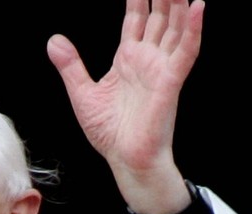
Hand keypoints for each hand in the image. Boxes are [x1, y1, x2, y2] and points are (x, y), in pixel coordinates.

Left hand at [48, 0, 204, 213]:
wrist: (125, 159)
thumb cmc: (110, 133)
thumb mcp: (82, 94)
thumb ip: (70, 66)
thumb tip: (53, 40)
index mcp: (127, 60)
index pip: (135, 19)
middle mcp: (146, 60)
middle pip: (158, 17)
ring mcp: (160, 68)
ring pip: (175, 27)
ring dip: (178, 5)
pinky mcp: (171, 81)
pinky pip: (186, 52)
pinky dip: (193, 30)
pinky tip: (197, 7)